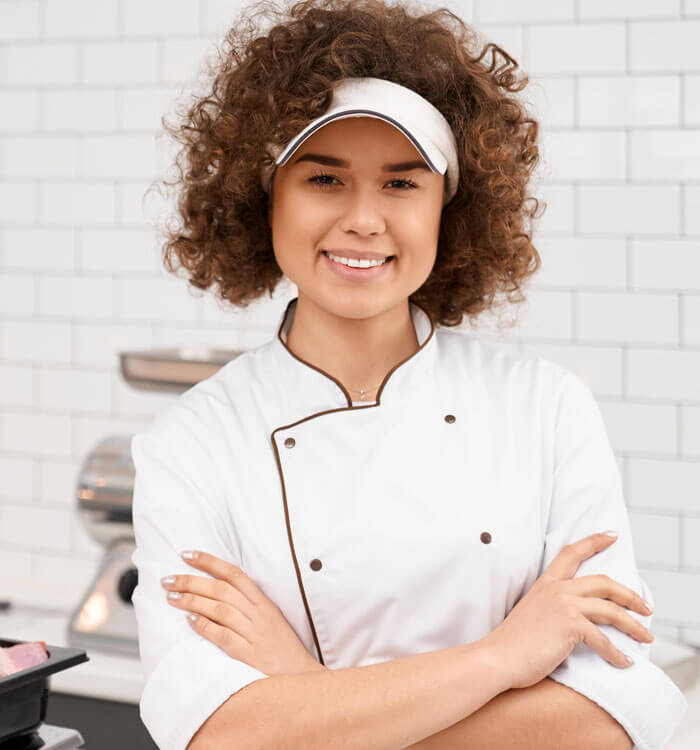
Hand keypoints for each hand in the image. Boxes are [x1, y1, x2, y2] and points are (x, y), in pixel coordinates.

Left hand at [160, 550, 325, 675]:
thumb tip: (218, 594)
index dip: (210, 562)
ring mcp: (255, 634)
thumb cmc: (284, 652)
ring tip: (172, 597)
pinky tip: (190, 621)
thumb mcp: (271, 621)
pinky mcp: (250, 655)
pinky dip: (205, 627)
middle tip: (168, 579)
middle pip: (222, 589)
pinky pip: (224, 636)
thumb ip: (249, 607)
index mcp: (264, 604)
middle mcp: (259, 614)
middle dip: (191, 581)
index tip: (187, 555)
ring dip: (193, 600)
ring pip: (220, 609)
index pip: (234, 574)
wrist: (302, 680)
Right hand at [480, 532, 653, 690]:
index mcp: (546, 583)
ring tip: (646, 637)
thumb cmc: (513, 642)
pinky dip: (617, 654)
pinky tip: (623, 662)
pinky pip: (603, 639)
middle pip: (603, 582)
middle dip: (630, 595)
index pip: (571, 553)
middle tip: (646, 608)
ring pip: (610, 609)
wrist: (499, 656)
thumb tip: (578, 618)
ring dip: (633, 626)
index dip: (593, 542)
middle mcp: (556, 589)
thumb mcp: (533, 613)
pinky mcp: (570, 625)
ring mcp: (564, 605)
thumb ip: (553, 608)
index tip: (611, 535)